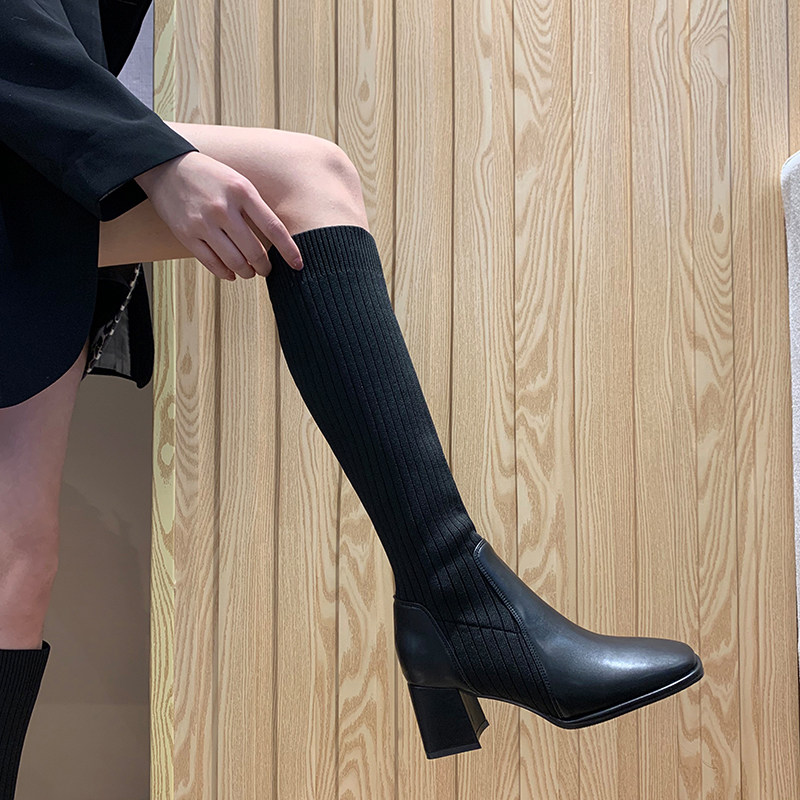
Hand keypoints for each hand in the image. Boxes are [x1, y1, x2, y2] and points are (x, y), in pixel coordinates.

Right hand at [133, 151, 303, 280]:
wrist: (166, 167)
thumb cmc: (210, 177)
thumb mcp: (238, 182)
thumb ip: (256, 208)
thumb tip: (278, 240)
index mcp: (242, 191)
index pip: (274, 227)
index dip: (289, 250)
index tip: (298, 264)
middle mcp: (223, 208)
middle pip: (255, 251)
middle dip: (265, 266)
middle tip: (267, 269)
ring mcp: (203, 223)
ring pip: (235, 262)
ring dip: (247, 272)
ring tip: (250, 272)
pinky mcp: (186, 235)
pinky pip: (212, 264)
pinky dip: (225, 273)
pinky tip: (231, 273)